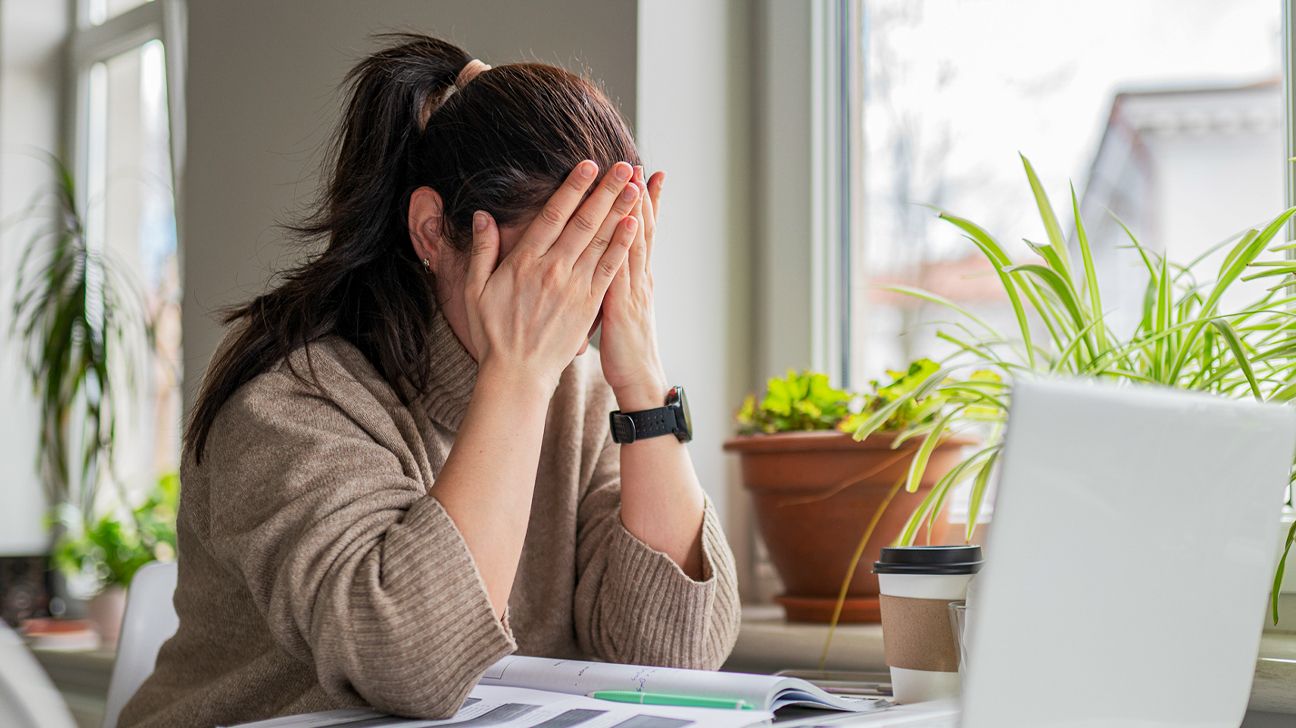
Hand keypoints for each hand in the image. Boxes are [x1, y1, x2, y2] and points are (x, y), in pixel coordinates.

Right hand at [464, 160, 640, 395]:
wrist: (517, 374)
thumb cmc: (494, 333)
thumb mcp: (475, 290)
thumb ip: (482, 251)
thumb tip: (482, 216)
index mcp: (525, 262)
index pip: (552, 215)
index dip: (572, 188)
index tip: (587, 165)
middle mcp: (553, 270)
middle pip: (583, 222)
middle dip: (605, 191)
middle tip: (623, 165)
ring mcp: (574, 288)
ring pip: (601, 242)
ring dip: (619, 211)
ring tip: (635, 187)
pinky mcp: (589, 305)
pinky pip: (609, 270)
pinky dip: (622, 246)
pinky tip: (635, 226)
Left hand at [599, 165, 668, 410]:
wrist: (640, 380)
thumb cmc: (625, 352)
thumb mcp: (620, 313)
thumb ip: (613, 287)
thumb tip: (607, 266)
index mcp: (635, 279)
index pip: (639, 233)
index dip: (642, 204)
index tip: (642, 174)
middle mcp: (638, 278)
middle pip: (640, 229)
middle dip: (639, 196)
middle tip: (638, 164)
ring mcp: (633, 289)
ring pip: (634, 241)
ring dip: (634, 209)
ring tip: (634, 180)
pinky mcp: (622, 304)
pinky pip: (622, 267)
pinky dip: (626, 243)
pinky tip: (626, 222)